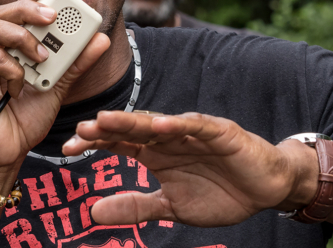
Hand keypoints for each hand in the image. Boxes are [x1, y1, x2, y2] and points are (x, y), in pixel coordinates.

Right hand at [0, 0, 109, 177]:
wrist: (7, 155)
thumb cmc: (24, 120)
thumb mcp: (57, 86)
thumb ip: (74, 62)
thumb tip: (100, 38)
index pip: (10, 10)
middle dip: (27, 9)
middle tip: (53, 17)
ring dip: (21, 37)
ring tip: (41, 56)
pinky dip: (12, 70)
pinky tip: (19, 88)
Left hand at [63, 111, 318, 226]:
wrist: (265, 189)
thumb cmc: (218, 192)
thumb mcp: (170, 206)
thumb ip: (135, 206)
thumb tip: (92, 213)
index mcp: (153, 152)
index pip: (117, 143)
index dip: (94, 144)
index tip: (67, 149)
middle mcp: (166, 137)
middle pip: (131, 129)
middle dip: (105, 128)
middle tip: (81, 129)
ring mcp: (191, 132)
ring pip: (157, 123)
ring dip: (132, 121)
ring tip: (107, 120)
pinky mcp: (218, 132)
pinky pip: (195, 126)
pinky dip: (178, 124)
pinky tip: (160, 124)